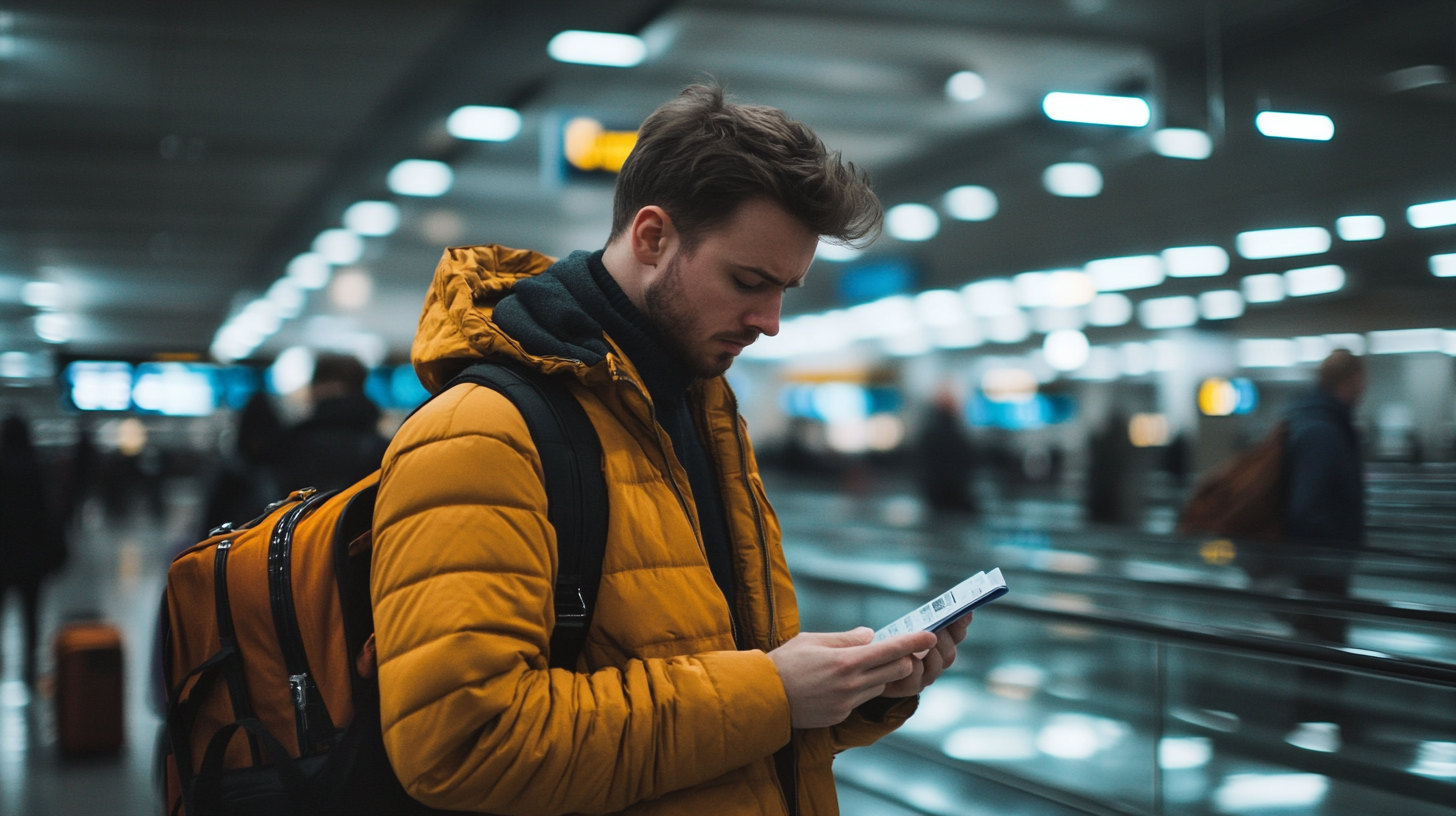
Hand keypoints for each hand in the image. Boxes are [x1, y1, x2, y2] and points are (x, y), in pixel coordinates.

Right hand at [768, 627, 937, 727]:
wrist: (763, 698)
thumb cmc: (784, 663)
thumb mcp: (813, 640)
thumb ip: (846, 639)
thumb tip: (870, 636)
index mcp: (845, 662)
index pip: (891, 649)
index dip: (914, 641)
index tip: (930, 635)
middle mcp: (851, 684)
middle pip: (896, 670)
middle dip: (904, 658)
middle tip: (901, 648)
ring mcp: (847, 702)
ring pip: (882, 685)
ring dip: (882, 673)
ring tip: (864, 663)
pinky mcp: (841, 715)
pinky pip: (863, 699)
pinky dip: (862, 687)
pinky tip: (843, 681)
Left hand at [881, 612, 971, 697]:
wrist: (867, 667)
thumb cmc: (886, 642)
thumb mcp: (902, 626)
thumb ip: (920, 620)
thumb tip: (936, 605)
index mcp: (938, 644)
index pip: (956, 634)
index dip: (961, 624)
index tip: (965, 612)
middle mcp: (936, 662)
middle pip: (949, 653)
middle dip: (946, 640)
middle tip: (940, 628)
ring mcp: (924, 676)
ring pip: (937, 666)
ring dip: (933, 653)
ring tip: (926, 641)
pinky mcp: (910, 687)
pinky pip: (917, 678)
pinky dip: (914, 667)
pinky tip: (907, 657)